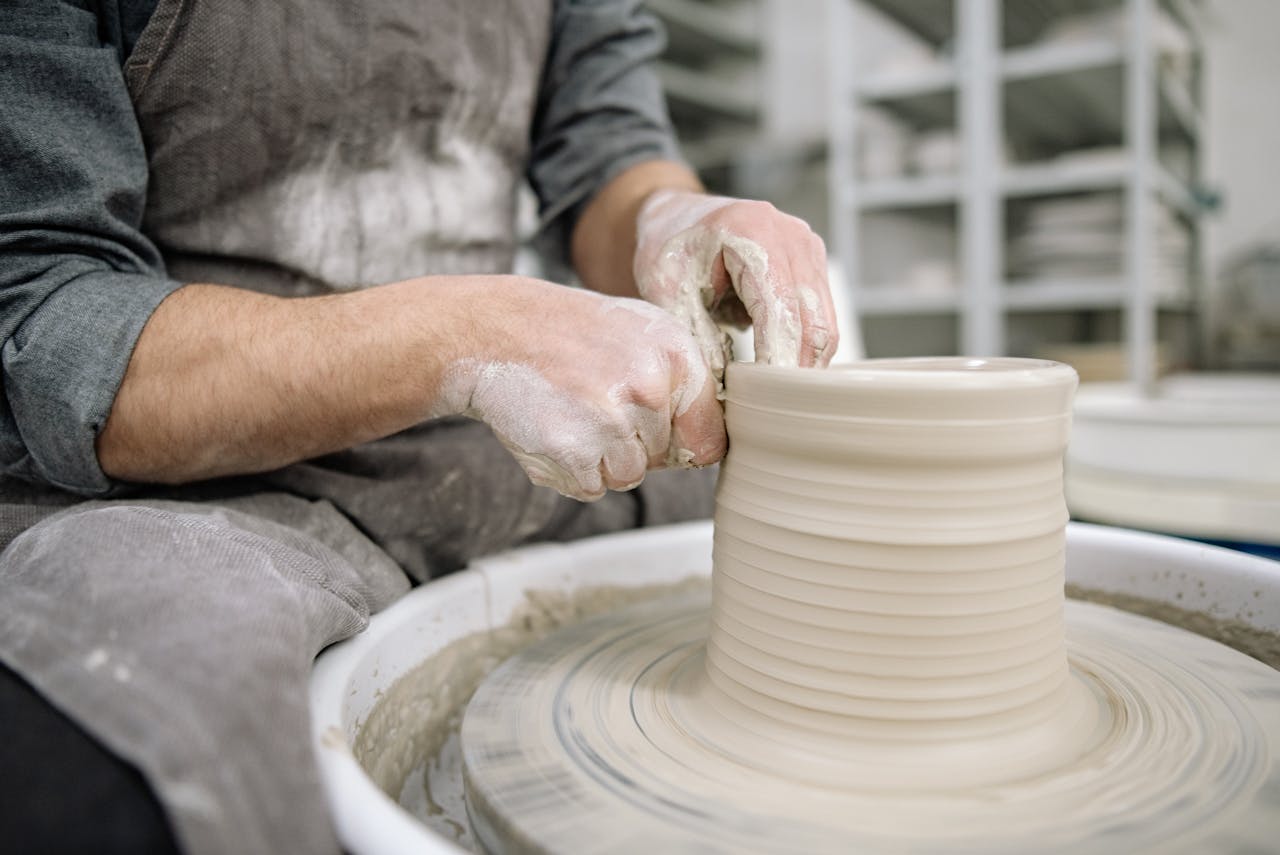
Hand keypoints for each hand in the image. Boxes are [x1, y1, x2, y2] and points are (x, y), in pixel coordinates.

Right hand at [430, 279, 724, 500]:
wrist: (497, 331)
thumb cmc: (571, 332)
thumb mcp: (641, 332)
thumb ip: (681, 380)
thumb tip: (707, 438)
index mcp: (676, 356)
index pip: (710, 437)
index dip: (685, 444)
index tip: (665, 438)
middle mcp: (650, 388)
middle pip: (661, 460)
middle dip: (630, 444)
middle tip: (592, 404)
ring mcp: (611, 420)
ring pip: (627, 477)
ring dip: (600, 461)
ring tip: (573, 416)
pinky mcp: (573, 449)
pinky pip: (591, 488)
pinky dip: (570, 472)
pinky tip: (554, 431)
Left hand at [632, 189, 838, 387]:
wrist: (679, 217)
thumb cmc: (670, 247)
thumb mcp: (668, 291)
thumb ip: (695, 335)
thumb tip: (724, 388)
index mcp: (753, 231)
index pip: (780, 310)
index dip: (777, 360)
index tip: (767, 401)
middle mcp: (793, 237)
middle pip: (814, 323)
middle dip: (796, 372)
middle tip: (775, 413)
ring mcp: (810, 250)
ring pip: (825, 327)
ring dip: (804, 365)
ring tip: (776, 399)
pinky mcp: (814, 267)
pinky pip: (821, 320)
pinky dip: (803, 350)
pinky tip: (778, 371)